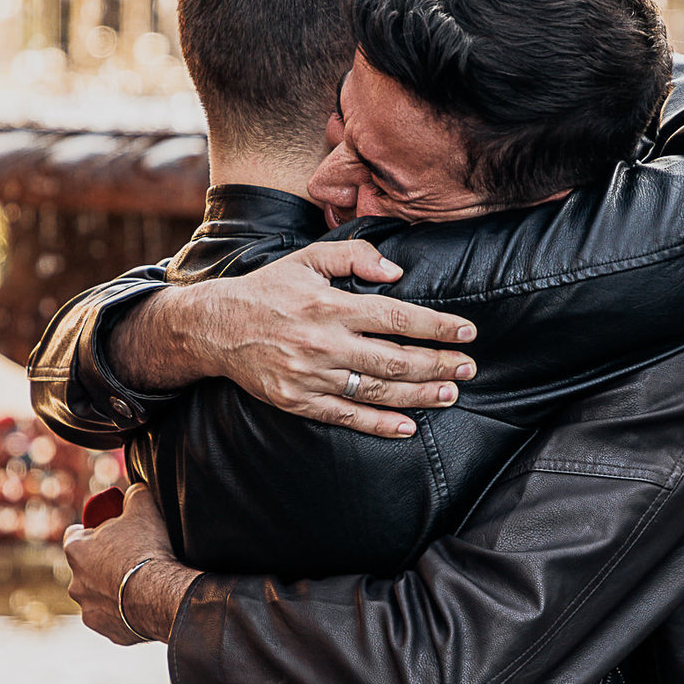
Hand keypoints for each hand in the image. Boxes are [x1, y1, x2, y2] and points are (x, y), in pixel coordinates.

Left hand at [62, 482, 196, 644]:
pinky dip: (123, 613)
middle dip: (103, 563)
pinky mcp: (104, 629)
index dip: (93, 531)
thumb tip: (134, 490)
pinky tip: (142, 605)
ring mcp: (88, 609)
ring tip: (139, 585)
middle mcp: (74, 582)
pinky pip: (113, 618)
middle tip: (130, 559)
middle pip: (85, 568)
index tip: (110, 532)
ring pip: (97, 596)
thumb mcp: (144, 507)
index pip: (74, 534)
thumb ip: (133, 495)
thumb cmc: (148, 549)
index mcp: (76, 550)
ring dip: (112, 591)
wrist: (162, 595)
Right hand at [112, 241, 478, 437]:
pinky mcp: (299, 400)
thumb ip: (354, 257)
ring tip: (450, 394)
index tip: (466, 333)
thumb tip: (397, 272)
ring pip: (377, 391)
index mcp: (330, 305)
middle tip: (468, 368)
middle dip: (437, 365)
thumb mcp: (308, 259)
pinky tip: (408, 426)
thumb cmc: (268, 290)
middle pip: (394, 360)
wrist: (215, 327)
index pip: (395, 318)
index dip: (435, 327)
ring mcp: (312, 376)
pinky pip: (347, 417)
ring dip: (419, 395)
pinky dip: (380, 425)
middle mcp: (324, 342)